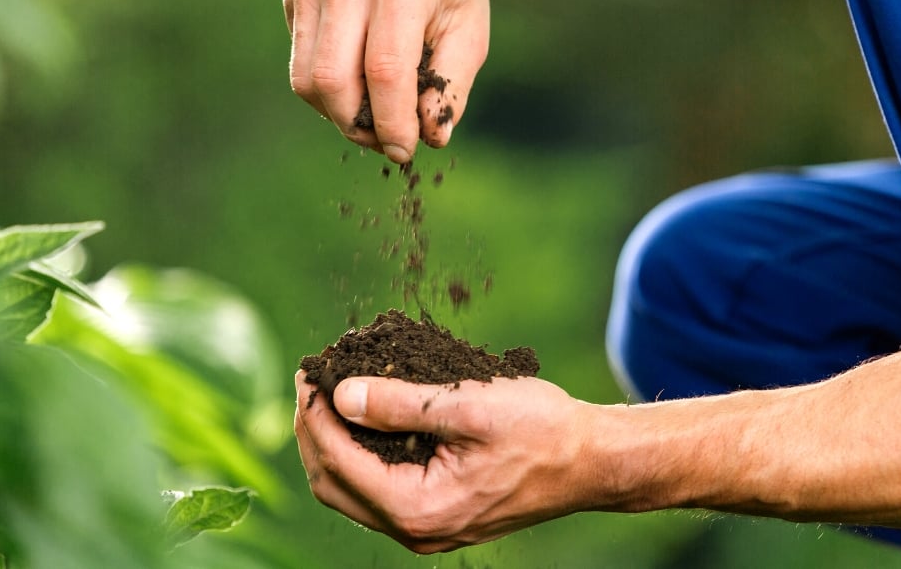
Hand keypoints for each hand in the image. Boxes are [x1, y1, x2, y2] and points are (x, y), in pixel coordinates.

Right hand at [283, 0, 490, 163]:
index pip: (384, 72)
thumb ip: (451, 85)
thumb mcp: (469, 26)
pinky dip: (327, 90)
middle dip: (359, 126)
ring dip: (337, 116)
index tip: (404, 150)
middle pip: (333, 80)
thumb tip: (430, 137)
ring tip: (372, 118)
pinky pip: (301, 64)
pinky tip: (358, 82)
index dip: (392, 124)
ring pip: (306, 79)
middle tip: (387, 140)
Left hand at [294, 370, 598, 552]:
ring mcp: (426, 530)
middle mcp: (416, 530)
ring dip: (333, 445)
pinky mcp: (438, 518)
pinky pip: (377, 494)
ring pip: (350, 494)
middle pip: (332, 484)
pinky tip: (366, 421)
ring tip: (332, 395)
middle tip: (312, 381)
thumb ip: (401, 404)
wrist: (591, 461)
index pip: (337, 460)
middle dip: (314, 430)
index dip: (314, 413)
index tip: (309, 370)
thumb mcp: (469, 405)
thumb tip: (342, 396)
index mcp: (419, 507)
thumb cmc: (542, 429)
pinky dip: (360, 458)